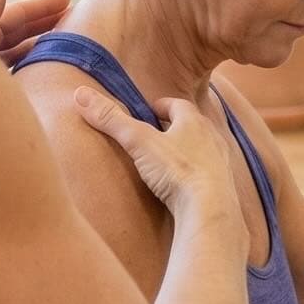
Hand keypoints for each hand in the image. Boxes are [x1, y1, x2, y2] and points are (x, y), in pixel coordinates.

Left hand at [0, 0, 70, 64]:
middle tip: (75, 17)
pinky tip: (51, 68)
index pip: (15, 16)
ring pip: (20, 52)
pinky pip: (18, 72)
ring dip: (43, 44)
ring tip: (69, 40)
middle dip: (46, 22)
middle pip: (20, 31)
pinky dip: (34, 65)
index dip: (41, 7)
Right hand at [72, 86, 242, 228]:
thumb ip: (111, 119)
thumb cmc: (177, 170)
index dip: (162, 106)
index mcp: (193, 121)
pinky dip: (197, 175)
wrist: (211, 210)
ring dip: (189, 151)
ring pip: (204, 149)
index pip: (177, 104)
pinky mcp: (224, 187)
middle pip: (193, 125)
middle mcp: (212, 137)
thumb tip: (79, 94)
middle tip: (158, 132)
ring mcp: (221, 163)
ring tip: (170, 160)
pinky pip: (210, 174)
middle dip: (176, 127)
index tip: (149, 110)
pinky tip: (186, 186)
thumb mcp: (138, 142)